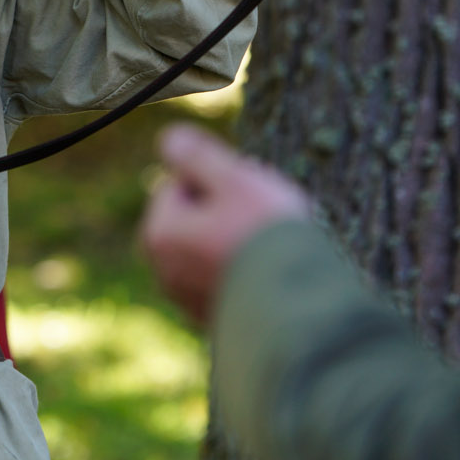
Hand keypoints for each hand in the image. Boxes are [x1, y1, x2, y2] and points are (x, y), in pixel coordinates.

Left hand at [140, 125, 310, 325]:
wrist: (301, 310)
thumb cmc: (265, 237)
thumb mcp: (232, 180)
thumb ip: (195, 155)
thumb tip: (169, 138)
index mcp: (159, 233)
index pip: (181, 183)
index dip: (218, 179)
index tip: (248, 189)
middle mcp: (164, 270)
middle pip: (195, 217)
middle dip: (227, 210)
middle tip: (265, 215)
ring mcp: (188, 300)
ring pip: (212, 248)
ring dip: (239, 240)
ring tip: (276, 245)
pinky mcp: (216, 321)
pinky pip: (230, 279)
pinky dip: (247, 271)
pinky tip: (274, 274)